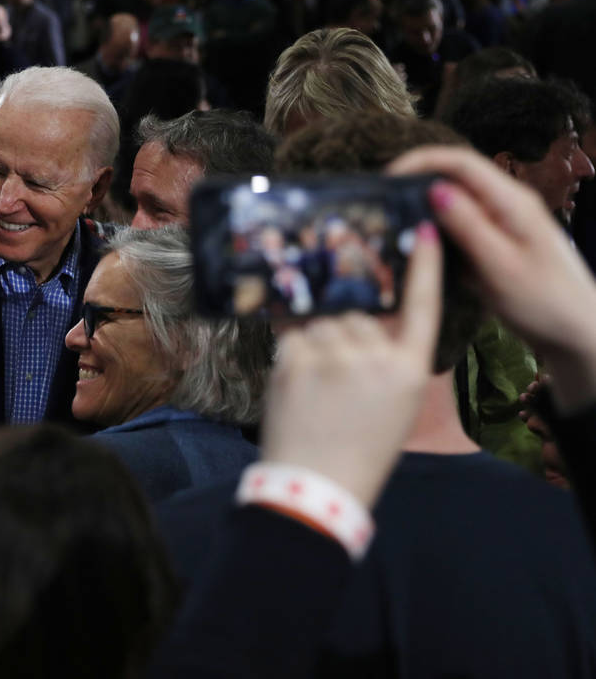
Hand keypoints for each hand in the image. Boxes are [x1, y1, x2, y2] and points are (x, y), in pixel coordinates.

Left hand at [261, 221, 441, 507]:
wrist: (318, 484)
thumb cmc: (361, 448)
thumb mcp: (395, 404)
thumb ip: (385, 359)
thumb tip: (358, 320)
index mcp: (409, 371)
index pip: (422, 308)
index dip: (423, 268)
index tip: (421, 230)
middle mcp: (374, 357)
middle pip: (357, 315)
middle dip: (344, 333)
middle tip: (336, 375)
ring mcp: (332, 356)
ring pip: (322, 321)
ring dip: (317, 340)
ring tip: (316, 383)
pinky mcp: (294, 360)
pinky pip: (292, 335)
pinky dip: (292, 350)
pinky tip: (297, 380)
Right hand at [388, 146, 595, 413]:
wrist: (576, 334)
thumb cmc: (543, 303)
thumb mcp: (500, 267)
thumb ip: (468, 226)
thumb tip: (434, 189)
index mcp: (511, 202)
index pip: (460, 162)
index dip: (420, 161)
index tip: (386, 180)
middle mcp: (507, 205)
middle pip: (455, 177)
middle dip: (416, 183)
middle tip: (382, 206)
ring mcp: (502, 223)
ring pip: (455, 203)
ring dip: (424, 209)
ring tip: (392, 226)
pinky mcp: (496, 243)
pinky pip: (461, 227)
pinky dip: (437, 232)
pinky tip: (418, 249)